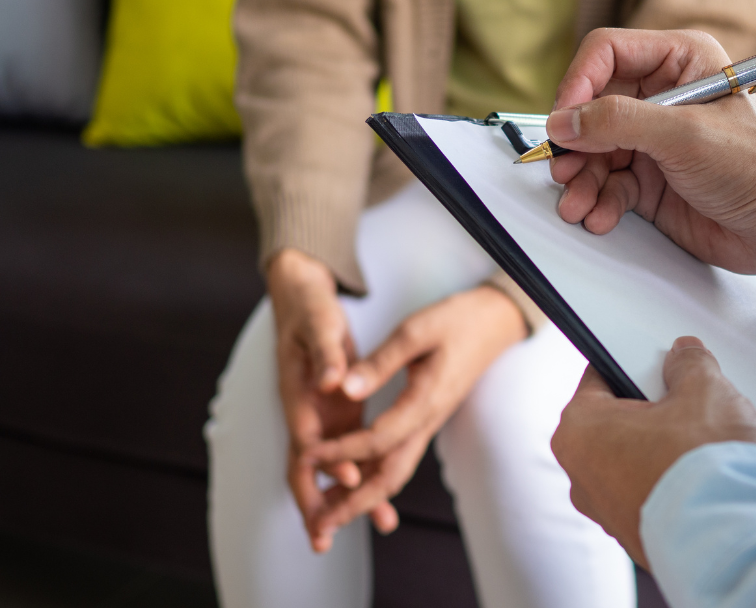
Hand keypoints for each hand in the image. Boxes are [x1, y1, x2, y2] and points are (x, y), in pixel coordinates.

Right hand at [267, 248, 378, 552]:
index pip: (308, 436)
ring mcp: (321, 413)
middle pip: (308, 465)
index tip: (352, 479)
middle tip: (328, 537)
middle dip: (320, 501)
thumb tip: (331, 381)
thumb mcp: (319, 322)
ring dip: (347, 495)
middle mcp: (306, 409)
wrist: (300, 294)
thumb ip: (326, 352)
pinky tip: (381, 494)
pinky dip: (360, 473)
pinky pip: (347, 450)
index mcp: (298, 391)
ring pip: (330, 464)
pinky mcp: (336, 410)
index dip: (327, 461)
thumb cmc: (309, 306)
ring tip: (377, 523)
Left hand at [302, 285, 527, 547]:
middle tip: (321, 522)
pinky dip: (373, 477)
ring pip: (394, 472)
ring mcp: (428, 424)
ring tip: (329, 515)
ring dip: (362, 498)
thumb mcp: (415, 331)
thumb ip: (380, 363)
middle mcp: (427, 421)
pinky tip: (352, 483)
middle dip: (354, 502)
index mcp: (425, 401)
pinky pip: (398, 458)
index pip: (378, 440)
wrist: (494, 323)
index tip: (309, 455)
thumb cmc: (457, 321)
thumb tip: (345, 390)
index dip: (341, 451)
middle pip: (390, 475)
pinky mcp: (425, 420)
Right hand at [547, 28, 755, 274]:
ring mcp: (654, 140)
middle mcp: (663, 97)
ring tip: (578, 202)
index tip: (565, 119)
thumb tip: (568, 121)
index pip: (608, 54)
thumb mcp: (685, 136)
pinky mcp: (650, 180)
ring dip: (581, 179)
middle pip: (592, 107)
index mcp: (681, 62)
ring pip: (594, 151)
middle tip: (565, 167)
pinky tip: (600, 215)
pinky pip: (607, 184)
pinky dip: (598, 201)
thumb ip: (620, 123)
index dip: (579, 84)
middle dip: (575, 142)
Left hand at [551, 336, 755, 567]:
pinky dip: (674, 484)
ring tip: (705, 443)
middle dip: (653, 410)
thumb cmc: (705, 470)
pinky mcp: (638, 539)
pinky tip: (706, 477)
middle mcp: (582, 478)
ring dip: (665, 449)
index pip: (599, 377)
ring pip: (635, 461)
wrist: (735, 539)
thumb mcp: (704, 389)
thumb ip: (689, 364)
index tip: (658, 363)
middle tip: (690, 403)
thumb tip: (685, 357)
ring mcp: (609, 515)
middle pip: (617, 422)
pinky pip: (652, 495)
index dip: (635, 364)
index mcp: (579, 432)